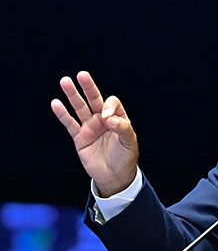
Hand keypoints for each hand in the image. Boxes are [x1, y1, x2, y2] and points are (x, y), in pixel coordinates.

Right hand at [51, 71, 138, 195]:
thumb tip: (109, 118)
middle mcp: (103, 120)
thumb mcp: (130, 142)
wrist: (115, 176)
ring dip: (72, 96)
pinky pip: (70, 123)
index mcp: (118, 118)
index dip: (109, 107)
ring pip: (80, 108)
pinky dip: (63, 114)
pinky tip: (56, 103)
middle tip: (82, 75)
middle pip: (94, 99)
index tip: (108, 120)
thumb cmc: (125, 158)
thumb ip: (123, 128)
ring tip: (65, 81)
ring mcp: (90, 127)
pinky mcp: (79, 137)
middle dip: (88, 87)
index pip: (111, 103)